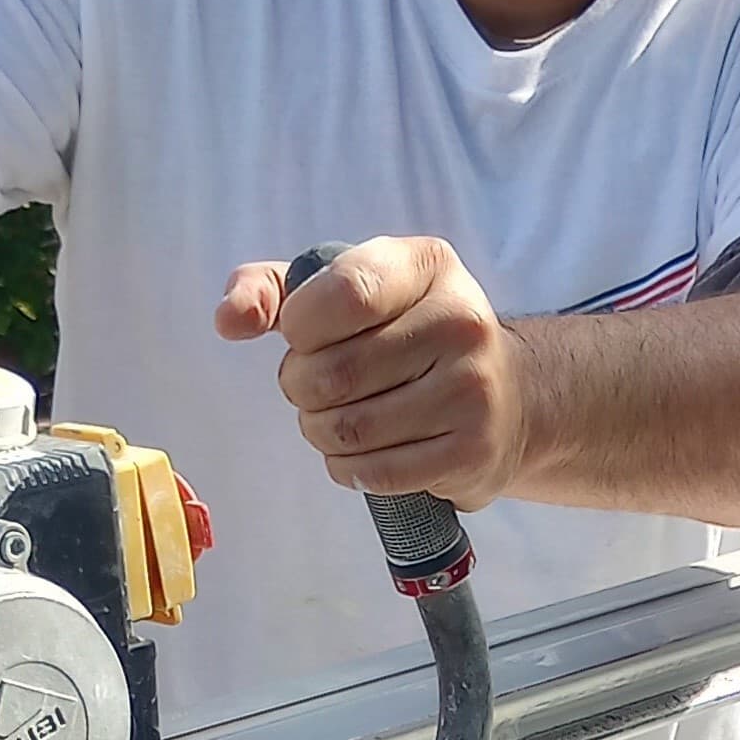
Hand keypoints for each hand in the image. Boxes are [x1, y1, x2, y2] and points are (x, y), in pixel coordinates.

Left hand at [216, 237, 537, 507]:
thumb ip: (271, 290)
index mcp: (426, 266)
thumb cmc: (405, 335)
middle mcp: (460, 321)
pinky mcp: (472, 451)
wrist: (510, 395)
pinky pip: (375, 473)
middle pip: (333, 372)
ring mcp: (472, 390)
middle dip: (301, 387)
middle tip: (317, 387)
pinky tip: (363, 452)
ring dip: (321, 432)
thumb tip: (229, 320)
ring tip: (338, 418)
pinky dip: (349, 468)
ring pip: (348, 429)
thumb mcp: (345, 289)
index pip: (343, 293)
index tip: (305, 335)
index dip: (301, 326)